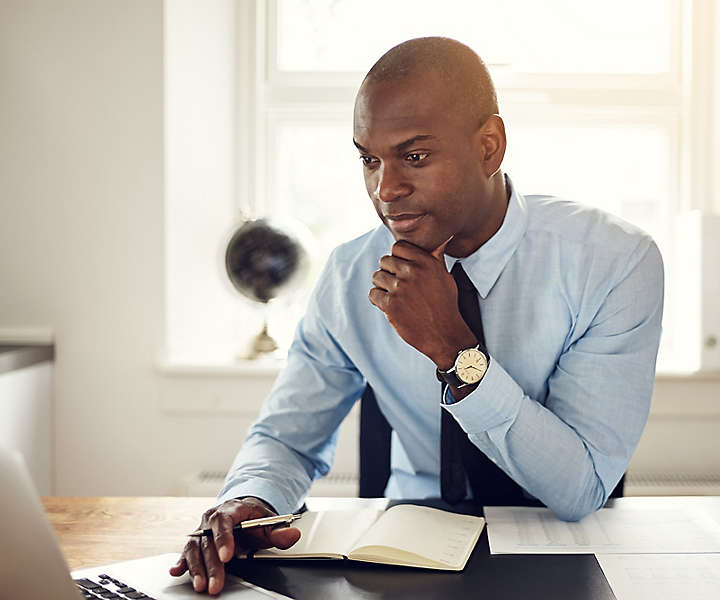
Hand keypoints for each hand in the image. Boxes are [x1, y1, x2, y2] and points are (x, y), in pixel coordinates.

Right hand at [169, 496, 300, 594]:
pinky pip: (185, 551)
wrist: (241, 511)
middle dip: (211, 564)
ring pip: (194, 547)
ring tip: (200, 585)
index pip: (224, 521)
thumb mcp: (269, 522)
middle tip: (215, 583)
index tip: (227, 556)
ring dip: (195, 567)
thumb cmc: (253, 518)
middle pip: (208, 540)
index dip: (223, 539)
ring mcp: (201, 530)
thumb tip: (293, 534)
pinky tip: (176, 572)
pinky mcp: (195, 541)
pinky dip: (181, 562)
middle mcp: (211, 518)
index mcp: (230, 509)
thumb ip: (280, 531)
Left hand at [369, 237, 476, 367]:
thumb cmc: (445, 304)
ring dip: (382, 286)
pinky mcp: (391, 305)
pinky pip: (373, 294)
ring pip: (376, 277)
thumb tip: (442, 237)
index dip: (397, 258)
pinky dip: (378, 300)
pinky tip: (390, 305)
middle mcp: (412, 272)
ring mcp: (400, 288)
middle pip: (384, 261)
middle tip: (397, 285)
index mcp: (425, 262)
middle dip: (388, 272)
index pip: (398, 247)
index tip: (401, 269)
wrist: (444, 334)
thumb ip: (436, 257)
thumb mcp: (444, 276)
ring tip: (394, 296)